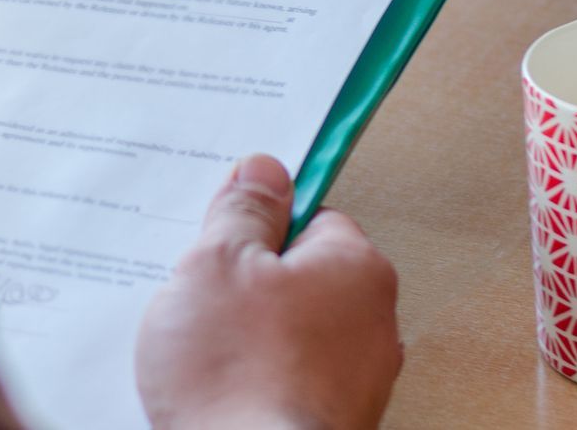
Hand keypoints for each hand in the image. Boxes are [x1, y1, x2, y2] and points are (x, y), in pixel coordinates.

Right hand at [136, 156, 400, 429]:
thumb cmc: (237, 372)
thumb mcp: (217, 263)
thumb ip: (242, 211)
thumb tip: (264, 171)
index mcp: (356, 268)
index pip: (312, 218)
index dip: (259, 224)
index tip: (224, 234)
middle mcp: (373, 323)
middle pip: (301, 275)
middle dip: (250, 282)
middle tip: (204, 295)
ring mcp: (357, 381)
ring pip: (291, 331)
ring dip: (250, 334)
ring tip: (206, 350)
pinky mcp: (331, 421)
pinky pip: (288, 379)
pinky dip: (257, 379)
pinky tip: (222, 388)